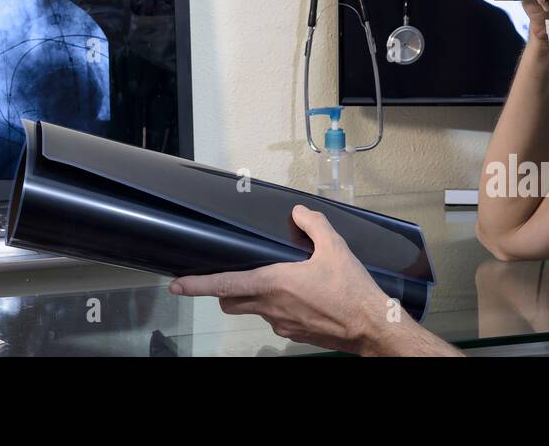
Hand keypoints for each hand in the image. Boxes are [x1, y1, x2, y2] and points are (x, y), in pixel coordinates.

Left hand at [168, 204, 392, 353]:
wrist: (372, 326)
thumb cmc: (352, 290)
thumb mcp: (334, 247)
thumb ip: (312, 224)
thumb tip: (298, 213)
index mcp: (274, 284)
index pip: (225, 284)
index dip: (197, 284)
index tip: (176, 285)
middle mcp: (271, 307)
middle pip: (231, 301)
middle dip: (223, 290)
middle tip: (228, 275)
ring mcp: (282, 324)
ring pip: (253, 311)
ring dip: (252, 298)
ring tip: (275, 281)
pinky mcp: (295, 335)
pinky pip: (275, 320)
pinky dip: (276, 308)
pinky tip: (299, 297)